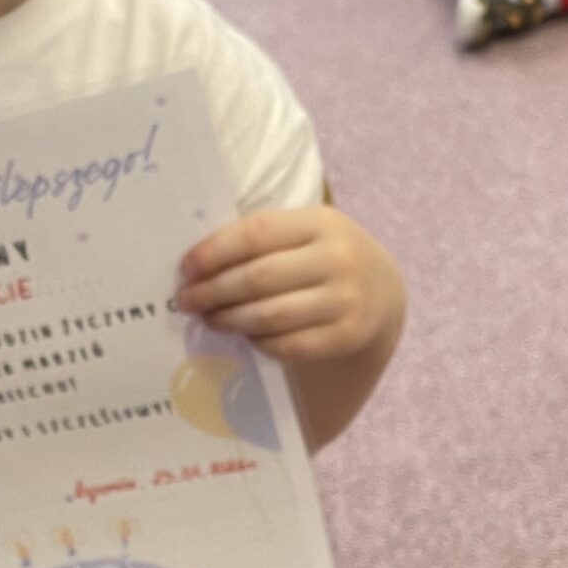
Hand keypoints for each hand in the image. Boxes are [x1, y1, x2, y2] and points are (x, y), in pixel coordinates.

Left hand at [176, 205, 404, 366]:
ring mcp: (346, 300)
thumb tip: (197, 265)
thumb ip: (261, 240)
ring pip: (270, 316)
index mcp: (321, 222)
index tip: (186, 268)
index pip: (256, 233)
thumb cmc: (323, 257)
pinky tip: (246, 336)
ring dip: (230, 320)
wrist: (381, 291)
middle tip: (187, 300)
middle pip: (259, 278)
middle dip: (214, 291)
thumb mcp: (304, 233)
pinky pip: (289, 345)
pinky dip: (260, 343)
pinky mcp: (347, 335)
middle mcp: (339, 258)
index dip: (214, 252)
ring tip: (209, 319)